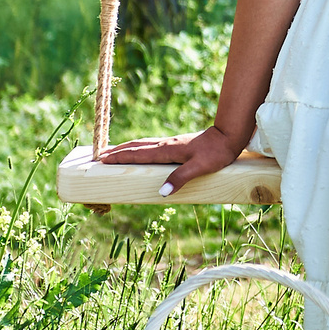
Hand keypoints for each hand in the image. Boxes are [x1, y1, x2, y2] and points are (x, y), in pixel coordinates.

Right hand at [95, 123, 250, 201]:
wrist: (228, 137)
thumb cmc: (216, 153)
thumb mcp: (199, 168)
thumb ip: (180, 178)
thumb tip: (161, 193)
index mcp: (167, 151)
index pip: (137, 154)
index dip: (120, 157)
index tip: (103, 159)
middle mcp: (165, 145)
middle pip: (136, 147)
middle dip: (117, 151)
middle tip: (100, 155)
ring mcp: (170, 144)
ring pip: (142, 145)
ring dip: (126, 148)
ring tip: (114, 152)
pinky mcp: (176, 145)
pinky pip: (150, 147)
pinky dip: (139, 148)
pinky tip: (140, 152)